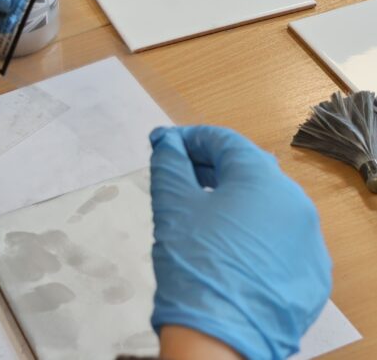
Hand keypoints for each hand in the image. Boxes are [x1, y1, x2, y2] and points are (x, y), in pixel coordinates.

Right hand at [148, 126, 331, 359]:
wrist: (220, 335)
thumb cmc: (195, 263)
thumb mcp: (172, 206)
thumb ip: (169, 164)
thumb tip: (165, 142)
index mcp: (263, 180)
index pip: (226, 142)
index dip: (190, 139)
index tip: (164, 146)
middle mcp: (296, 204)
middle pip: (250, 171)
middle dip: (211, 168)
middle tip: (178, 175)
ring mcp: (308, 240)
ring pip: (267, 206)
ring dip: (234, 200)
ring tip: (199, 211)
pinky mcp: (310, 272)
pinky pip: (279, 239)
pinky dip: (253, 233)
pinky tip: (226, 247)